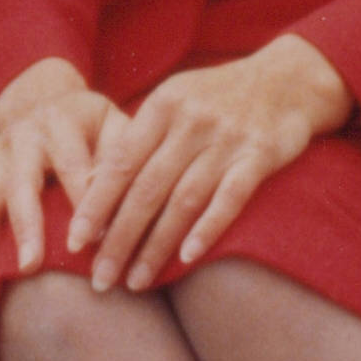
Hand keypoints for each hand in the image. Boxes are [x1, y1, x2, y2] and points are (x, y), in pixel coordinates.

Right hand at [0, 58, 118, 295]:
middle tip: (31, 266)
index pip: (72, 163)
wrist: (44, 102)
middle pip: (19, 183)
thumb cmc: (91, 127)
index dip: (81, 200)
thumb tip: (123, 198)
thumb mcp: (113, 125)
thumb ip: (120, 156)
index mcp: (58, 122)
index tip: (92, 242)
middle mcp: (19, 138)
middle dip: (25, 225)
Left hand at [70, 35, 353, 291]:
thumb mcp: (175, 101)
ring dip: (156, 246)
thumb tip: (93, 186)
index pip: (120, 162)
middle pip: (146, 188)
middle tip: (99, 278)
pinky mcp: (260, 155)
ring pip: (182, 200)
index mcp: (163, 105)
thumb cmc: (218, 97)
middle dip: (118, 238)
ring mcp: (226, 138)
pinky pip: (229, 198)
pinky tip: (187, 258)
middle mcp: (191, 121)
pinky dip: (207, 229)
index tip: (74, 242)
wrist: (286, 78)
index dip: (95, 204)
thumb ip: (141, 137)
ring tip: (135, 282)